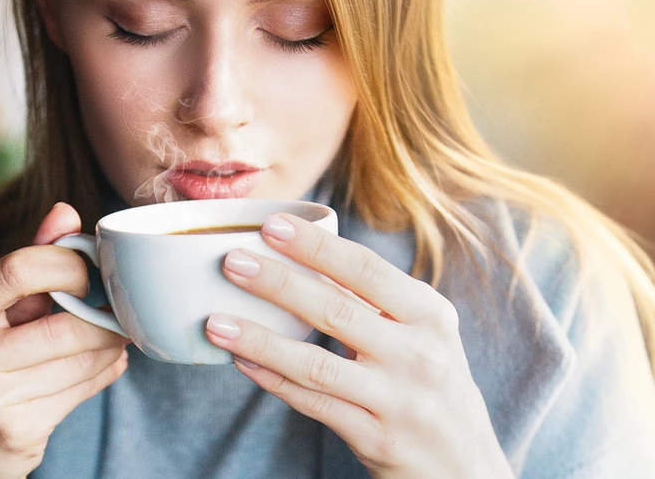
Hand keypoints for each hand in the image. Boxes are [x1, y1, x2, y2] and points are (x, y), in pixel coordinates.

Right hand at [0, 204, 128, 478]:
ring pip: (86, 359)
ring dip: (112, 344)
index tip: (87, 272)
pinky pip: (86, 390)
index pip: (21, 270)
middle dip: (106, 316)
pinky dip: (107, 371)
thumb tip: (66, 212)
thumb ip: (27, 262)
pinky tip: (105, 362)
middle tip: (120, 308)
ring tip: (113, 334)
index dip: (69, 265)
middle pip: (69, 325)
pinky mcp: (18, 432)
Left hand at [206, 214, 513, 478]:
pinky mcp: (377, 438)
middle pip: (336, 309)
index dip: (315, 246)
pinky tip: (243, 362)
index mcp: (430, 314)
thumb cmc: (432, 380)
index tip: (272, 225)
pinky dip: (273, 381)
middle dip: (278, 282)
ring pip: (316, 363)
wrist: (464, 463)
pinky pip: (314, 404)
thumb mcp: (422, 332)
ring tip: (216, 322)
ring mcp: (398, 399)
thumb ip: (375, 298)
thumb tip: (309, 256)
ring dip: (260, 340)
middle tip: (232, 262)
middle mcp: (420, 354)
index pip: (365, 269)